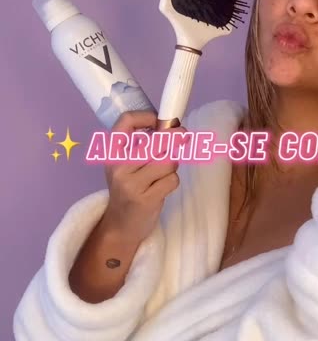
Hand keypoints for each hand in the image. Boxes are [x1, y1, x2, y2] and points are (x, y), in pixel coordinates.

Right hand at [102, 109, 183, 243]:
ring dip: (173, 164)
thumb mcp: (126, 164)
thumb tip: (173, 126)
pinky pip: (172, 180)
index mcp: (111, 152)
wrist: (120, 224)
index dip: (147, 116)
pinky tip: (163, 186)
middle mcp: (118, 166)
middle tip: (183, 134)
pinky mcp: (146, 199)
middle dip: (176, 137)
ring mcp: (131, 184)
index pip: (126, 121)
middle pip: (156, 141)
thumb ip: (143, 145)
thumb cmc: (128, 188)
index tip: (159, 121)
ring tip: (165, 171)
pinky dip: (173, 181)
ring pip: (168, 161)